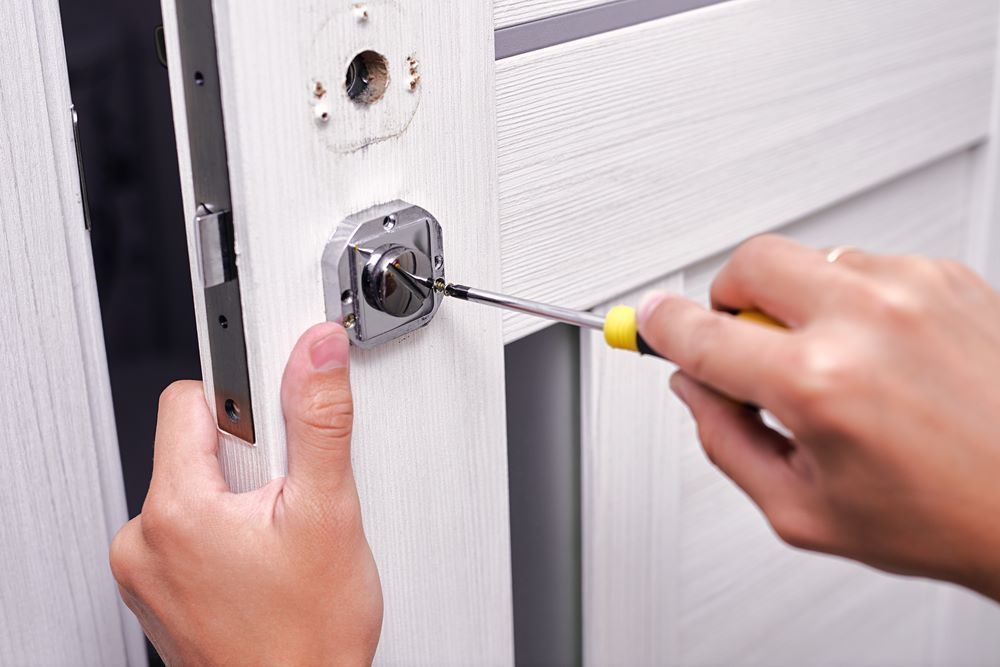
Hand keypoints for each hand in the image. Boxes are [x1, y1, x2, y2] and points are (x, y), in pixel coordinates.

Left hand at [110, 323, 381, 664]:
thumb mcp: (328, 512)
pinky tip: (261, 562)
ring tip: (277, 541)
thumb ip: (318, 420)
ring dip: (239, 498)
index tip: (276, 422)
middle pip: (196, 444)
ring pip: (196, 486)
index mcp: (176, 510)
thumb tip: (315, 352)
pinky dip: (224, 531)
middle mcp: (144, 540)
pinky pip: (187, 528)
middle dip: (251, 460)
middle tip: (289, 503)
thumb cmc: (308, 635)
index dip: (246, 400)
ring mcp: (146, 570)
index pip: (191, 399)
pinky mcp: (157, 589)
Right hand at [637, 235, 999, 600]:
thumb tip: (694, 389)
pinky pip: (866, 267)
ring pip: (810, 262)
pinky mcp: (949, 276)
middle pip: (750, 263)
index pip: (702, 335)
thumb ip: (727, 442)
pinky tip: (882, 354)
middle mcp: (865, 318)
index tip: (650, 320)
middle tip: (745, 341)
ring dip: (799, 304)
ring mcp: (912, 287)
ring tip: (837, 363)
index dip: (661, 326)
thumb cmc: (947, 516)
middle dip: (729, 299)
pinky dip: (855, 302)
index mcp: (819, 383)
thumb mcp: (805, 511)